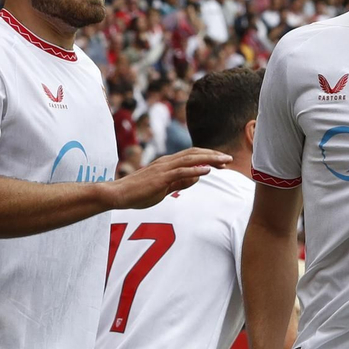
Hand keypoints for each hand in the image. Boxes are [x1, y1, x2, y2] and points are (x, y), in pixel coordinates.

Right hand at [103, 149, 230, 209]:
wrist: (119, 194)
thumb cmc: (138, 193)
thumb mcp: (164, 188)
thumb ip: (180, 182)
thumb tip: (197, 177)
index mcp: (167, 163)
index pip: (192, 156)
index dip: (208, 156)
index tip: (222, 162)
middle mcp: (167, 162)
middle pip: (194, 153)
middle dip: (213, 155)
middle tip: (229, 158)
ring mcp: (163, 168)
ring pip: (190, 159)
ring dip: (209, 159)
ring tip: (223, 161)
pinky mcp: (160, 178)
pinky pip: (181, 171)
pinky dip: (195, 169)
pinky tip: (208, 170)